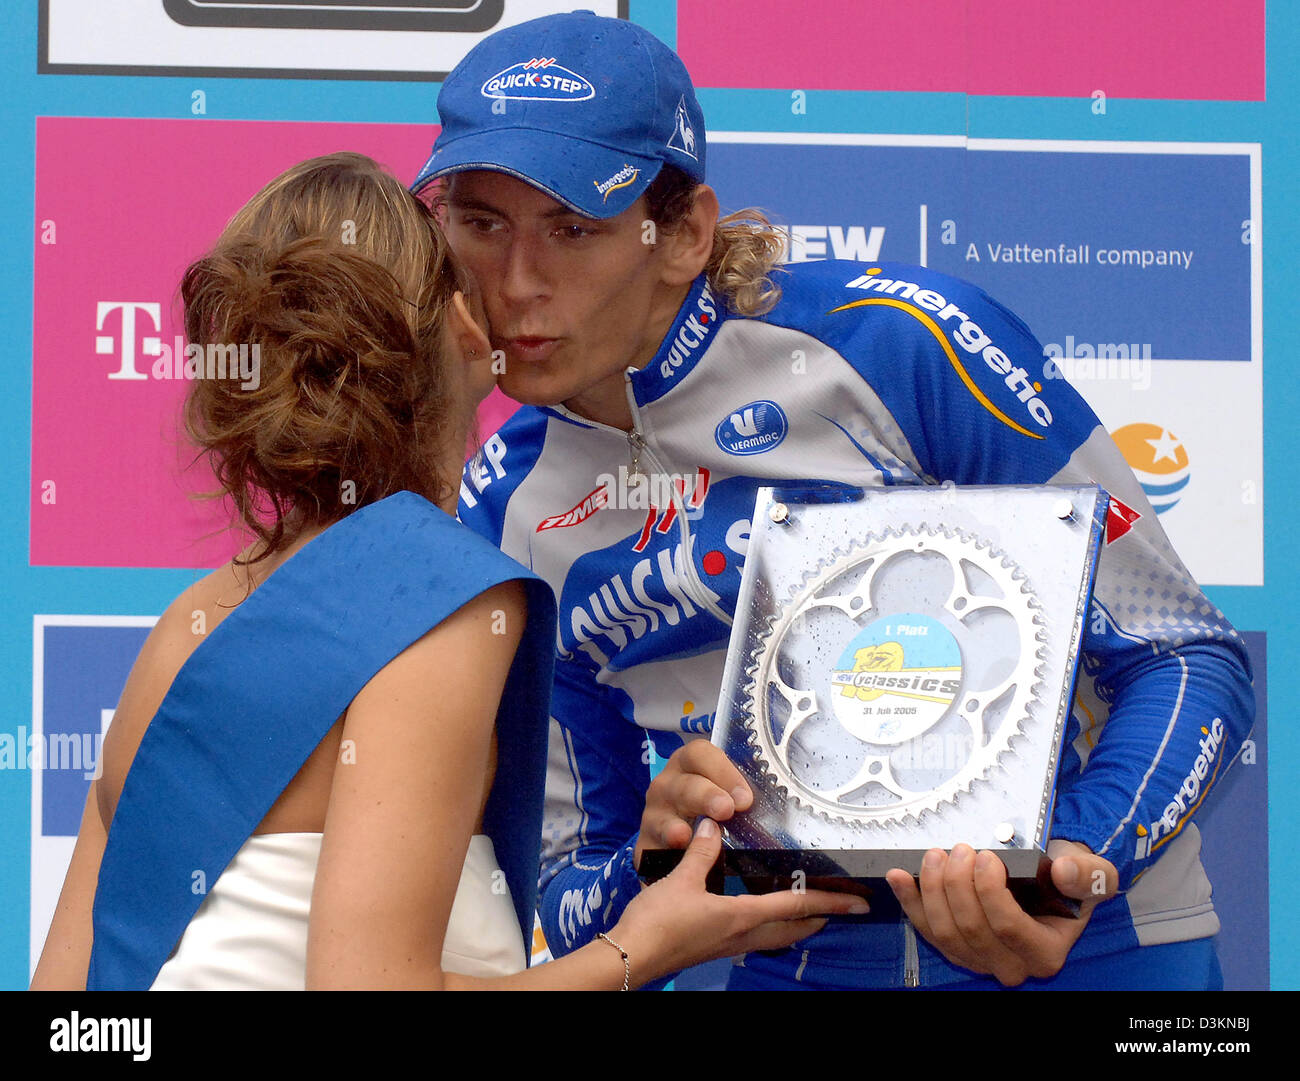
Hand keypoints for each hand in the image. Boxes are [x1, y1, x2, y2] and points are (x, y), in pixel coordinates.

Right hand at [615, 818, 869, 985]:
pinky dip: (772, 926)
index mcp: (741, 916)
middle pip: (794, 928)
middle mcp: (742, 934)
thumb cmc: (657, 922)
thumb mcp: (680, 879)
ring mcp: (730, 944)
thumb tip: (715, 825)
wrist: (631, 956)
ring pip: (776, 936)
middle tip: (842, 907)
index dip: (830, 902)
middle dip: (821, 918)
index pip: (796, 907)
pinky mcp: (716, 947)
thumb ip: (702, 851)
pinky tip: (762, 915)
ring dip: (797, 924)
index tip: (859, 901)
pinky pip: (756, 937)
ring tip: (810, 910)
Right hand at [634, 739, 752, 869]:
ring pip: (666, 812)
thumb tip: (777, 807)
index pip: (701, 753)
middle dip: (707, 795)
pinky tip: (678, 846)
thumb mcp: (723, 798)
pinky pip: (654, 841)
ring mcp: (654, 812)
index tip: (744, 797)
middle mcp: (668, 783)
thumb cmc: (707, 814)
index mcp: (689, 765)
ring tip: (693, 833)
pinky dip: (667, 843)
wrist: (674, 846)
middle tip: (727, 810)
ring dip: (680, 823)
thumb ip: (741, 797)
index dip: (723, 771)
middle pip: (686, 784)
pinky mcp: (646, 840)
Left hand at [885, 839, 1118, 986]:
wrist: (1053, 882)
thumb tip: (1063, 870)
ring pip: (944, 932)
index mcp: (1045, 952)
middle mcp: (1011, 964)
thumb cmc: (1069, 879)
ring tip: (935, 856)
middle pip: (970, 929)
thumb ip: (1086, 873)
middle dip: (957, 884)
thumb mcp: (1093, 873)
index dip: (990, 891)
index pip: (1008, 927)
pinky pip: (925, 929)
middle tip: (960, 849)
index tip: (986, 856)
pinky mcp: (955, 946)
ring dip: (932, 890)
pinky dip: (909, 900)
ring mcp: (979, 958)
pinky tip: (898, 876)